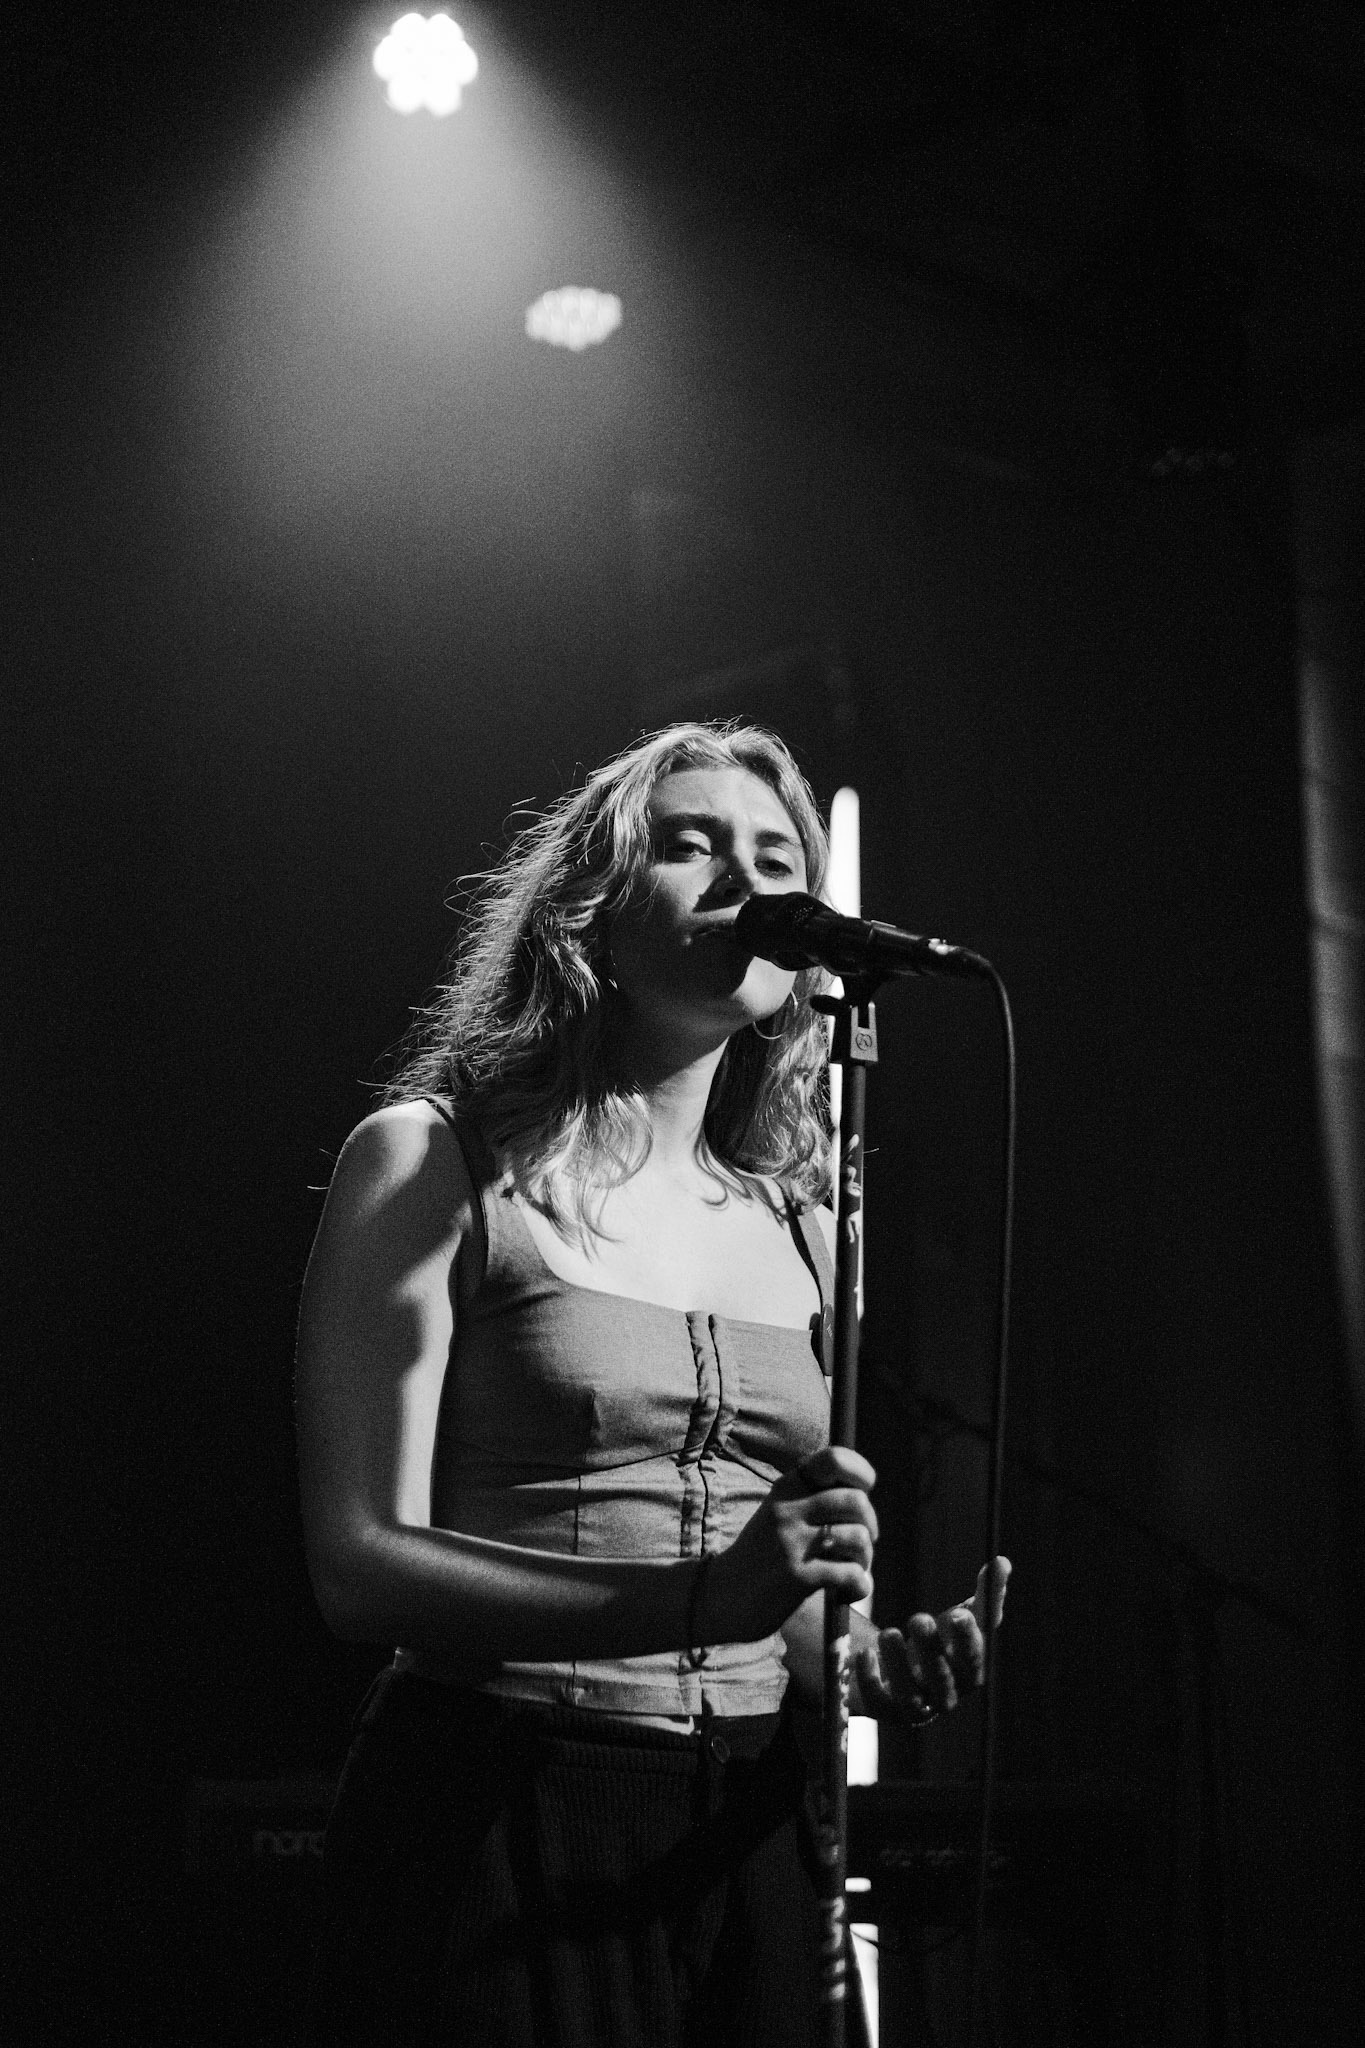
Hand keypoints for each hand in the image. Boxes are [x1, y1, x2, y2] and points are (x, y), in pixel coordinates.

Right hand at [707, 1447, 878, 1642]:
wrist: (720, 1597)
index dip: (861, 1472)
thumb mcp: (779, 1515)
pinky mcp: (798, 1576)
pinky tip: (847, 1594)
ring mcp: (792, 1542)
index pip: (834, 1459)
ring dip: (865, 1560)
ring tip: (852, 1572)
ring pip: (858, 1537)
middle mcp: (788, 1508)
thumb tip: (863, 1499)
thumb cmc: (761, 1556)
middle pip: (856, 1500)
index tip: (865, 1491)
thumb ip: (812, 1502)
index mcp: (786, 1488)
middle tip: (862, 1545)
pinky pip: (851, 1573)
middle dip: (870, 1525)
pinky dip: (860, 1586)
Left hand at [856, 1557, 1010, 1724]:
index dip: (968, 1640)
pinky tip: (866, 1652)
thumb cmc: (940, 1642)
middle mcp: (945, 1697)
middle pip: (942, 1682)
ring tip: (889, 1632)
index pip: (974, 1662)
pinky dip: (871, 1681)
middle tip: (919, 1618)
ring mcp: (915, 1709)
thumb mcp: (961, 1618)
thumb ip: (985, 1595)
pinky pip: (878, 1704)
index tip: (959, 1613)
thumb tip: (1002, 1562)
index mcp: (968, 1674)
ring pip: (910, 1698)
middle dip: (932, 1651)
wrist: (900, 1670)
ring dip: (899, 1665)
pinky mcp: (884, 1711)